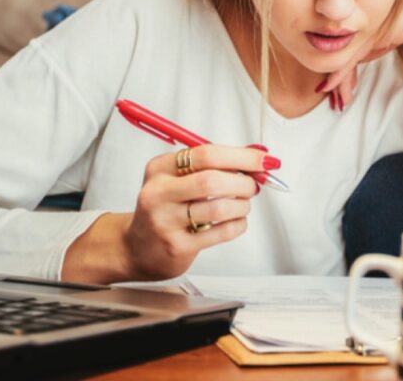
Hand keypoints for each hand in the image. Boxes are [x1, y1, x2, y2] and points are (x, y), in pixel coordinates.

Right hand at [120, 144, 275, 280]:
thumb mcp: (181, 177)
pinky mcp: (177, 246)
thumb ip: (217, 164)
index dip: (242, 156)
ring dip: (242, 205)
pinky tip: (235, 221)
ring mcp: (165, 221)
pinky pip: (221, 232)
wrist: (137, 248)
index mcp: (160, 168)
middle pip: (212, 181)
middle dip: (243, 182)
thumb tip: (259, 154)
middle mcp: (158, 193)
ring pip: (219, 209)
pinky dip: (238, 224)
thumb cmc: (167, 206)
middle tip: (253, 185)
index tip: (264, 160)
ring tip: (243, 204)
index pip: (207, 154)